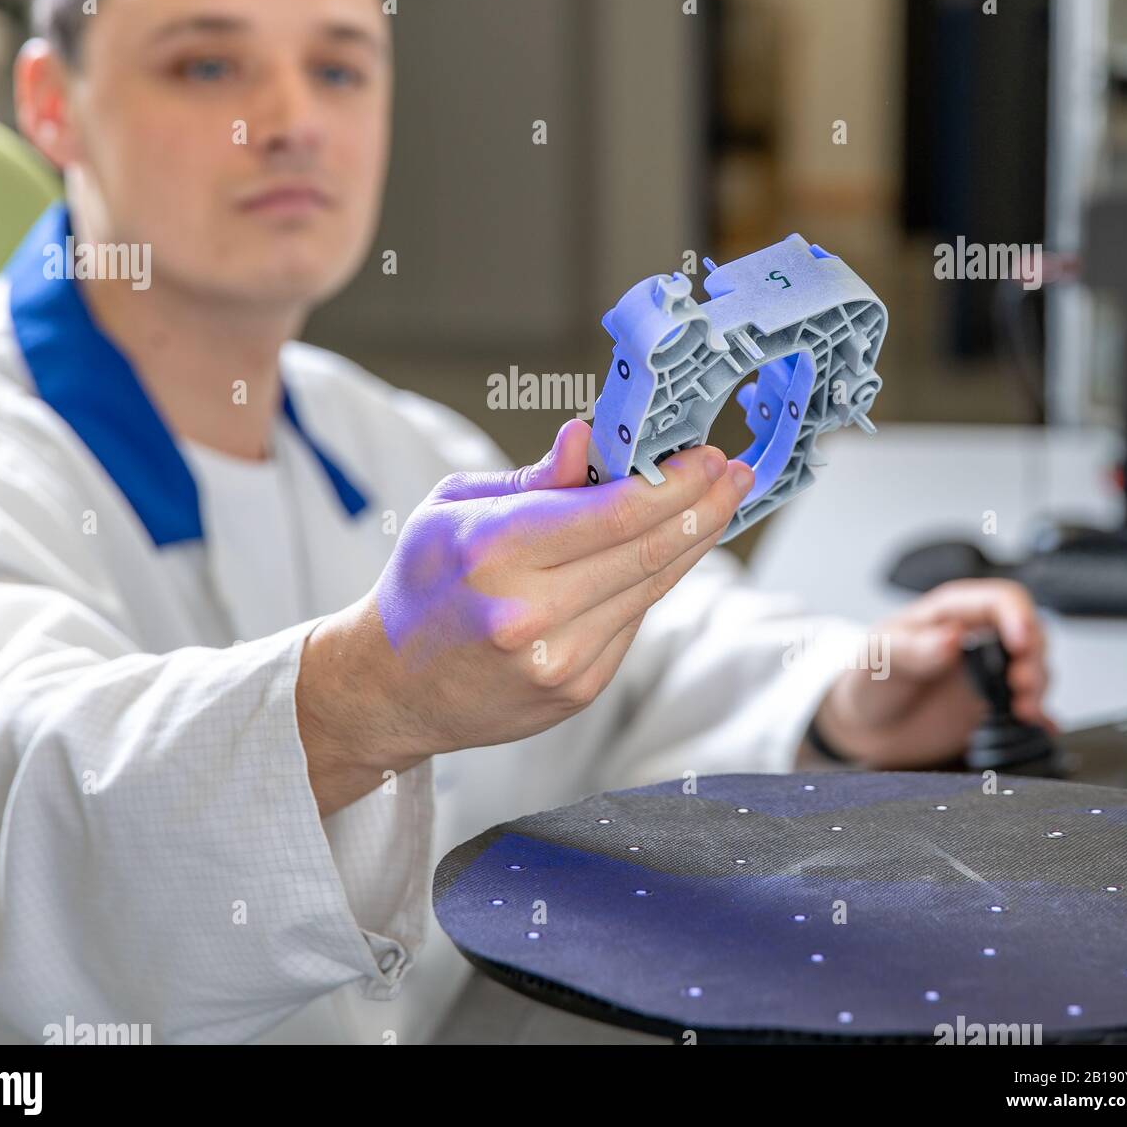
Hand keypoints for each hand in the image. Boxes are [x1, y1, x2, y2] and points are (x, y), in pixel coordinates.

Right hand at [298, 419, 755, 809]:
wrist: (388, 686)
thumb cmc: (420, 583)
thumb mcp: (453, 508)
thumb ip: (532, 479)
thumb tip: (590, 437)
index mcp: (495, 551)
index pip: (613, 511)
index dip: (675, 481)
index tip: (709, 454)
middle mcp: (531, 611)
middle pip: (647, 549)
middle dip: (704, 506)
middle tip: (738, 473)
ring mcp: (559, 658)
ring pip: (651, 587)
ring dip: (693, 542)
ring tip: (719, 504)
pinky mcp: (576, 689)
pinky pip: (633, 621)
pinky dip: (653, 580)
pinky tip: (665, 550)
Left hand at [808, 579, 1052, 769]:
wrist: (864, 726)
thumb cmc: (869, 677)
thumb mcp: (880, 656)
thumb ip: (914, 648)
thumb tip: (952, 638)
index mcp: (951, 613)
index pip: (1000, 599)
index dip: (1018, 616)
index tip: (1020, 643)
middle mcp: (977, 639)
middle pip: (1028, 633)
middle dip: (1034, 656)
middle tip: (1021, 684)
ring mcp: (989, 674)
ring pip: (1033, 668)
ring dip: (1038, 687)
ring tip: (1023, 709)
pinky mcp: (994, 706)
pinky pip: (1028, 705)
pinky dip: (1041, 715)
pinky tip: (1041, 725)